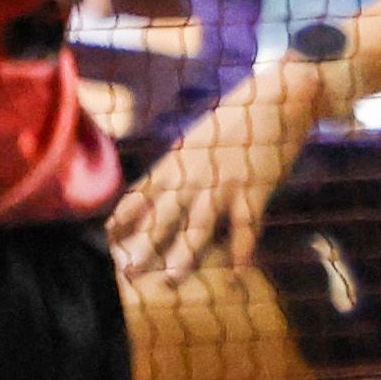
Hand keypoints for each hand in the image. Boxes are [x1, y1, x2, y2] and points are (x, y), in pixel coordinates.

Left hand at [113, 58, 338, 291]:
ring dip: (185, 254)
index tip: (106, 239)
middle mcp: (193, 174)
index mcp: (176, 161)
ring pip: (200, 224)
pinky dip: (244, 248)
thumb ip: (180, 166)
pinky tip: (239, 271)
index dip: (124, 217)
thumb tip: (161, 187)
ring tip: (171, 280)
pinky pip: (247, 223)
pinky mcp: (256, 187)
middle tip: (128, 272)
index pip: (142, 193)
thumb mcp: (196, 142)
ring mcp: (224, 181)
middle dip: (145, 245)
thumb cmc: (234, 123)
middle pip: (164, 215)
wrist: (274, 100)